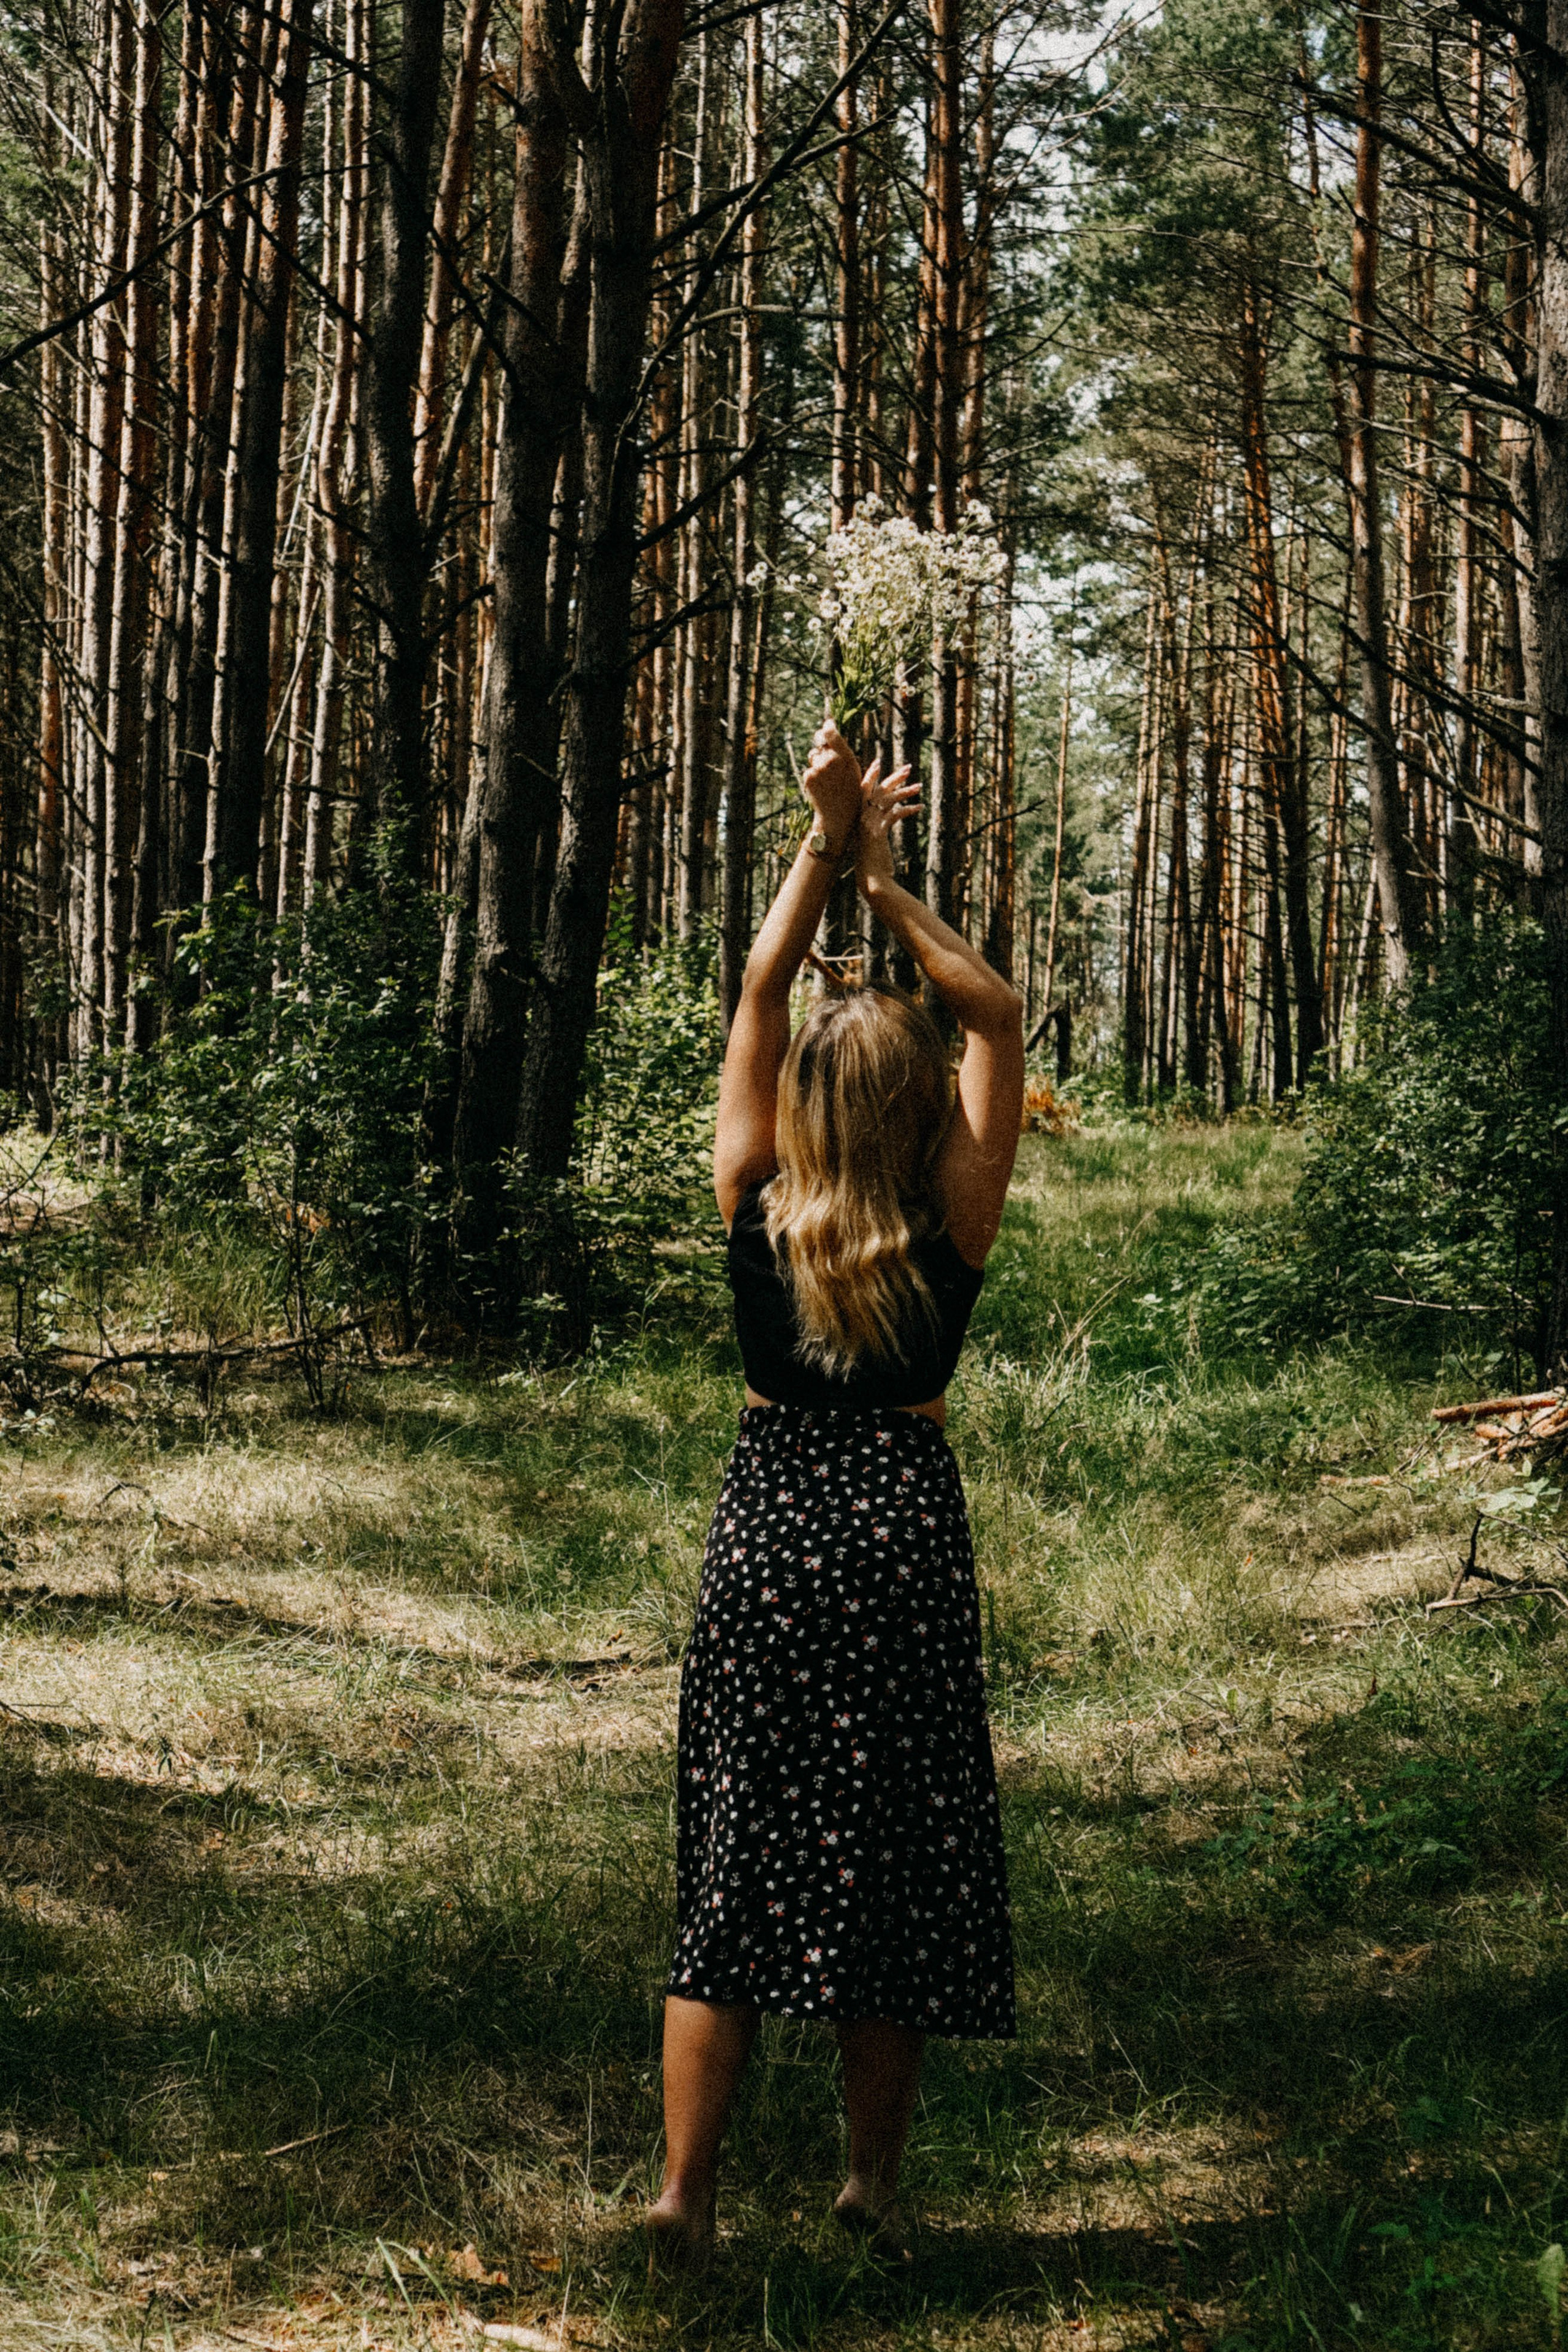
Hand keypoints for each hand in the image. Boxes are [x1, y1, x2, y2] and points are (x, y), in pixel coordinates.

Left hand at [800, 721, 862, 849]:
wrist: (838, 817)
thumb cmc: (850, 793)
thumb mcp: (855, 771)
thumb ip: (843, 751)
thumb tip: (835, 731)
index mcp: (846, 757)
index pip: (831, 733)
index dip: (827, 726)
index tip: (827, 724)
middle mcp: (831, 761)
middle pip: (820, 743)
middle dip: (821, 746)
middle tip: (826, 757)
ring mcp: (819, 769)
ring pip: (813, 756)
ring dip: (817, 762)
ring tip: (827, 778)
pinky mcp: (809, 777)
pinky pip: (809, 769)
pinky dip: (813, 775)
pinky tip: (821, 786)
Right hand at [855, 760, 917, 894]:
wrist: (871, 879)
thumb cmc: (873, 863)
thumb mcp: (872, 840)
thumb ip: (876, 825)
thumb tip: (889, 814)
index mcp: (857, 817)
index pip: (862, 790)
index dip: (870, 776)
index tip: (878, 762)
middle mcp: (861, 818)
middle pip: (878, 790)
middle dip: (894, 777)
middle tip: (908, 767)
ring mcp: (868, 824)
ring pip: (888, 800)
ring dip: (906, 791)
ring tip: (919, 786)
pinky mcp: (878, 832)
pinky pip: (896, 814)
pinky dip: (909, 809)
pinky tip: (919, 807)